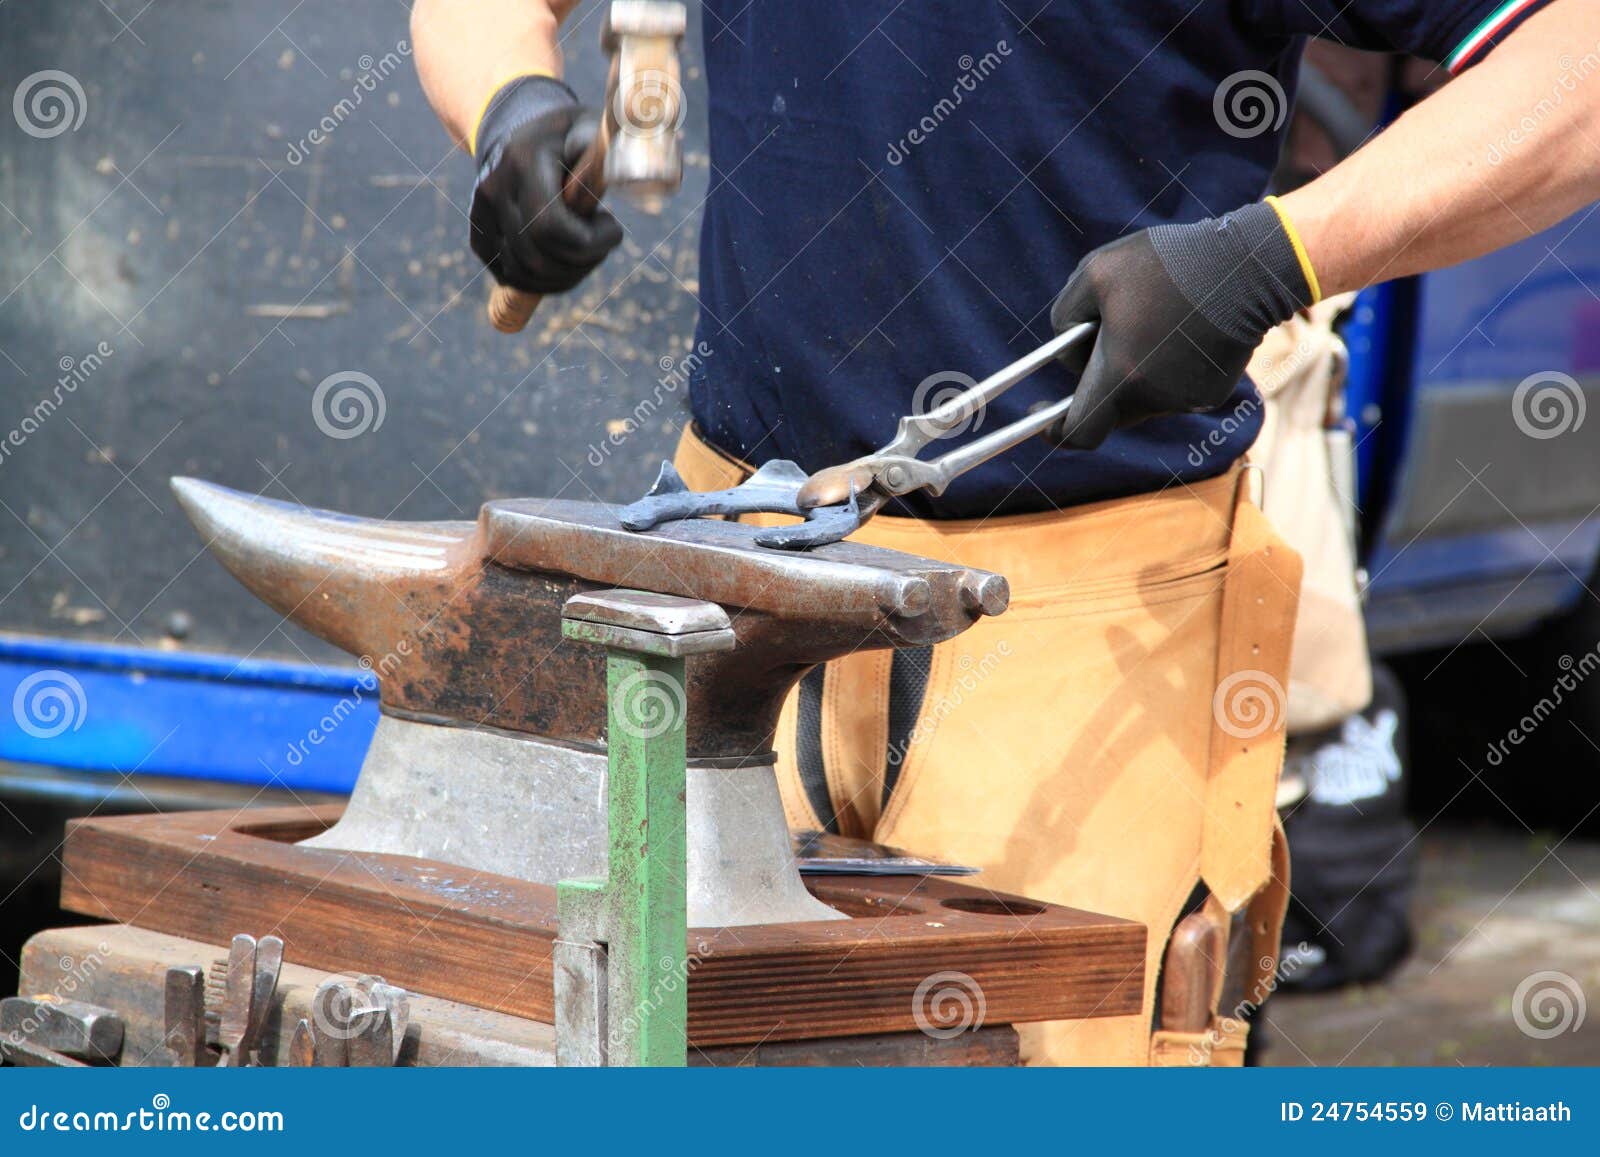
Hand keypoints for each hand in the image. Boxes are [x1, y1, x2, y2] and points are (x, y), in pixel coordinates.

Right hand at [469, 76, 623, 293]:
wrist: (520, 131)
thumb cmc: (568, 136)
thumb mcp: (592, 131)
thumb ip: (607, 153)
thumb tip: (631, 171)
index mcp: (522, 161)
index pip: (550, 227)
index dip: (589, 244)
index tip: (614, 228)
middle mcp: (493, 190)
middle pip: (538, 260)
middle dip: (582, 263)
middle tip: (602, 242)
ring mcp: (482, 216)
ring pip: (523, 276)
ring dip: (566, 277)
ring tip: (585, 250)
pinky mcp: (480, 237)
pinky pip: (512, 278)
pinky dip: (545, 282)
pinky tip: (565, 260)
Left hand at [1047, 201, 1314, 448]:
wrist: (1249, 267)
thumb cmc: (1168, 264)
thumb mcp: (1095, 272)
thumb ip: (1064, 316)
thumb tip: (1067, 348)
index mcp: (1121, 377)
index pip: (1079, 432)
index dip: (1055, 430)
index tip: (1042, 417)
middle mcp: (1154, 400)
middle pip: (1109, 410)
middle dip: (1097, 382)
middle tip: (1098, 341)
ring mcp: (1186, 401)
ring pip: (1141, 399)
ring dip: (1132, 371)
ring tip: (1149, 319)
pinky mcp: (1211, 393)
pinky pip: (1172, 390)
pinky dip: (1164, 368)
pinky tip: (1179, 328)